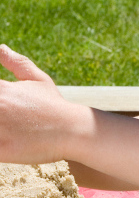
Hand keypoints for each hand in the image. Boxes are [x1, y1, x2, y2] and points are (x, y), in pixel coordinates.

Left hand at [0, 45, 84, 163]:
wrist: (72, 131)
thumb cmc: (55, 105)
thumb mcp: (38, 79)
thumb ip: (15, 62)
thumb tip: (1, 47)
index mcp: (0, 89)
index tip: (2, 106)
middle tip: (4, 116)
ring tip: (6, 129)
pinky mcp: (1, 150)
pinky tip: (5, 144)